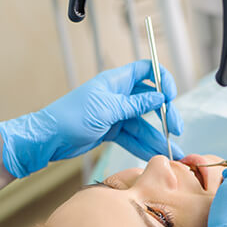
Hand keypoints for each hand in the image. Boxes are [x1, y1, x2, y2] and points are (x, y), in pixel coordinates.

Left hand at [0, 60, 183, 177]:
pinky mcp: (112, 131)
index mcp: (116, 82)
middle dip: (165, 116)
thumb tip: (160, 97)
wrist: (50, 138)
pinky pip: (133, 137)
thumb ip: (136, 105)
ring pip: (143, 124)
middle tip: (176, 130)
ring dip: (157, 137)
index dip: (162, 80)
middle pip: (150, 101)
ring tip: (171, 152)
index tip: (171, 96)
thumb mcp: (107, 109)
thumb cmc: (71, 117)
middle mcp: (119, 96)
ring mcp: (116, 114)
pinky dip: (143, 146)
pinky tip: (155, 154)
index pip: (146, 71)